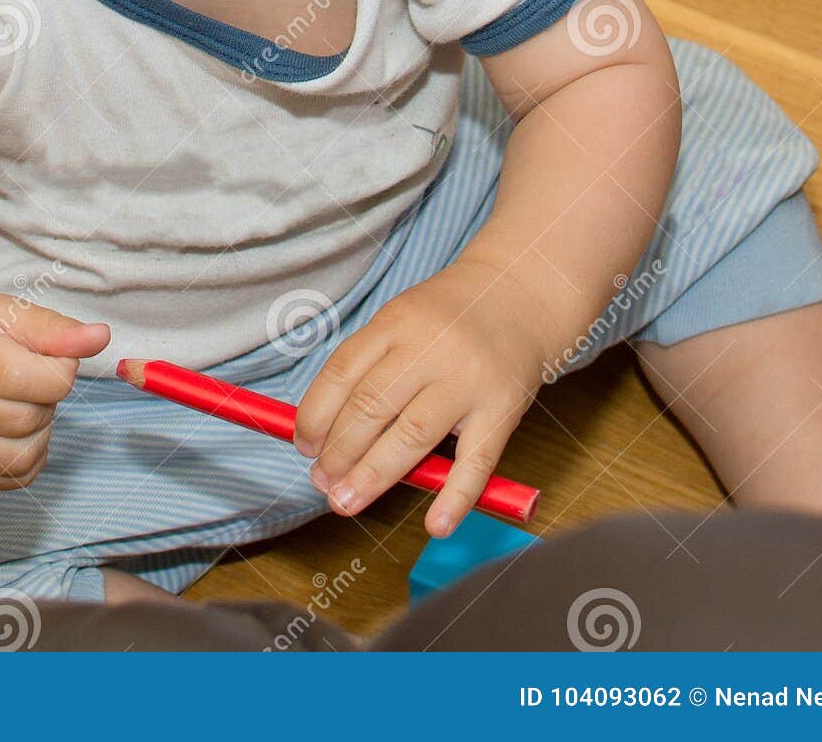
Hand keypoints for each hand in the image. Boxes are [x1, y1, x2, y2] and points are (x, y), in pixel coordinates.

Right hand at [0, 288, 109, 488]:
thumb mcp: (12, 314)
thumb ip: (58, 329)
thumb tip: (101, 337)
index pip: (29, 380)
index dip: (60, 371)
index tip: (52, 358)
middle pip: (26, 419)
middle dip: (46, 401)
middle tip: (32, 380)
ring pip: (20, 457)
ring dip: (40, 432)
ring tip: (25, 404)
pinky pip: (10, 479)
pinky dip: (29, 457)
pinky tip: (17, 429)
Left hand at [291, 258, 550, 535]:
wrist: (519, 296)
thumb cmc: (448, 318)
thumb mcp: (402, 320)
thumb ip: (368, 366)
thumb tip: (324, 431)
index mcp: (397, 322)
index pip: (344, 371)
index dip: (316, 413)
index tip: (303, 445)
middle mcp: (430, 349)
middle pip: (373, 405)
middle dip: (339, 451)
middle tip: (322, 483)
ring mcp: (468, 381)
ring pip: (413, 434)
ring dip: (374, 475)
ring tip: (345, 501)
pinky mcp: (502, 409)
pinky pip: (477, 460)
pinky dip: (456, 497)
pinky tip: (434, 525)